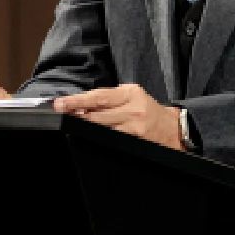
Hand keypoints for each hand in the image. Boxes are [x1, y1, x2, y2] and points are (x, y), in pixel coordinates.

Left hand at [52, 83, 182, 149]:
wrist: (173, 128)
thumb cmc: (147, 110)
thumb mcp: (131, 97)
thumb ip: (109, 100)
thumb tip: (81, 106)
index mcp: (130, 93)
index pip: (98, 96)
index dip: (77, 100)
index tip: (60, 103)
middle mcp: (133, 108)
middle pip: (98, 113)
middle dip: (77, 115)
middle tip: (60, 114)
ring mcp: (135, 126)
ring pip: (102, 128)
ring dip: (86, 128)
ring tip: (73, 125)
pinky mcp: (136, 140)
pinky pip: (112, 140)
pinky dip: (99, 138)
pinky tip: (91, 137)